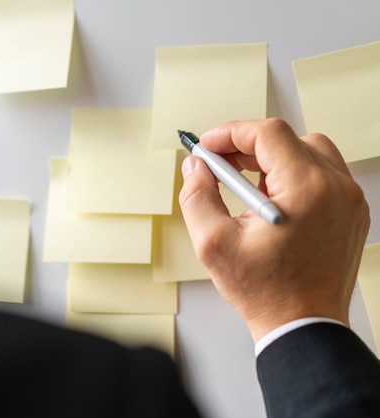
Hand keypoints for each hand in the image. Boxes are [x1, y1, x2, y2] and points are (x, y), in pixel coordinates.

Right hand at [179, 119, 369, 341]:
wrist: (303, 325)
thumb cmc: (266, 292)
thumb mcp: (214, 243)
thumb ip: (197, 196)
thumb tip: (195, 168)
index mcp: (306, 190)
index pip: (268, 134)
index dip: (231, 133)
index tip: (208, 146)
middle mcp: (336, 188)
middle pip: (288, 139)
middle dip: (248, 146)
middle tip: (221, 164)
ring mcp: (349, 200)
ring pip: (308, 152)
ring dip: (272, 159)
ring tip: (246, 185)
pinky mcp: (351, 212)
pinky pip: (322, 174)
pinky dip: (292, 176)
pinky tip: (270, 200)